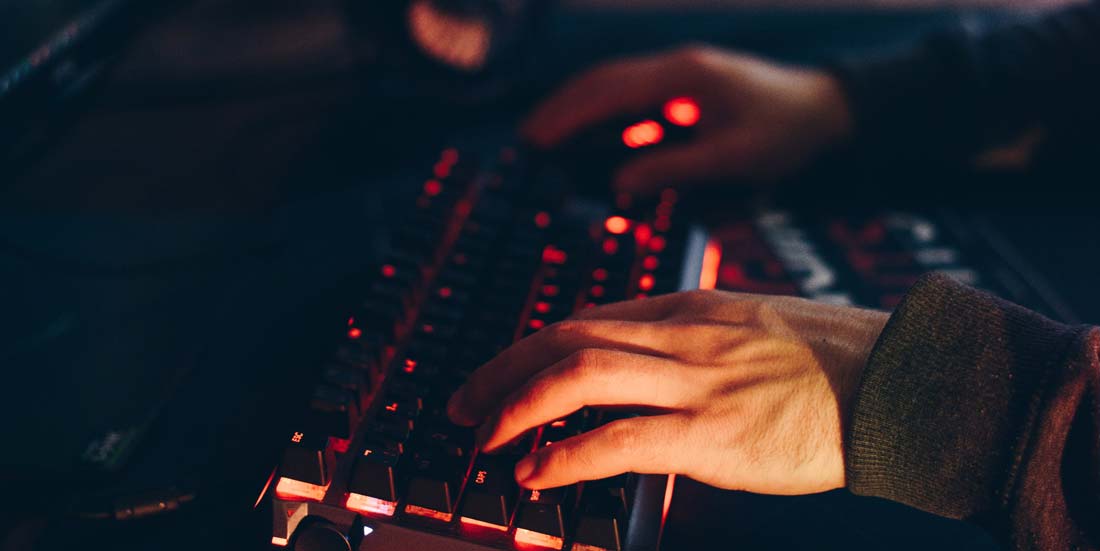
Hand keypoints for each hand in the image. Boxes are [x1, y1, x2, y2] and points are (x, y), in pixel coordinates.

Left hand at [447, 291, 887, 493]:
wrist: (901, 382)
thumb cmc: (832, 363)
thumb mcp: (754, 328)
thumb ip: (697, 340)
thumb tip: (648, 368)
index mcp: (691, 307)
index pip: (590, 318)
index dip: (533, 347)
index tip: (503, 373)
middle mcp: (683, 334)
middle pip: (566, 336)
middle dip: (502, 369)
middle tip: (463, 403)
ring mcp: (696, 381)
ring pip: (578, 375)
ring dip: (516, 404)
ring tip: (483, 437)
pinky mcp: (713, 433)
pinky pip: (618, 439)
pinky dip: (565, 454)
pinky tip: (536, 473)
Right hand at [522, 46, 852, 193]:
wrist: (825, 112)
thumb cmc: (786, 133)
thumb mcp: (734, 157)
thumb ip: (675, 168)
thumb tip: (619, 184)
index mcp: (683, 76)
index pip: (610, 90)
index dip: (569, 114)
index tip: (535, 138)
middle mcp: (675, 68)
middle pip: (603, 80)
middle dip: (562, 108)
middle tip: (526, 140)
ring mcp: (679, 76)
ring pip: (615, 86)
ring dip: (579, 109)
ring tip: (545, 137)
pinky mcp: (685, 90)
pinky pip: (633, 99)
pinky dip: (605, 117)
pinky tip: (591, 139)